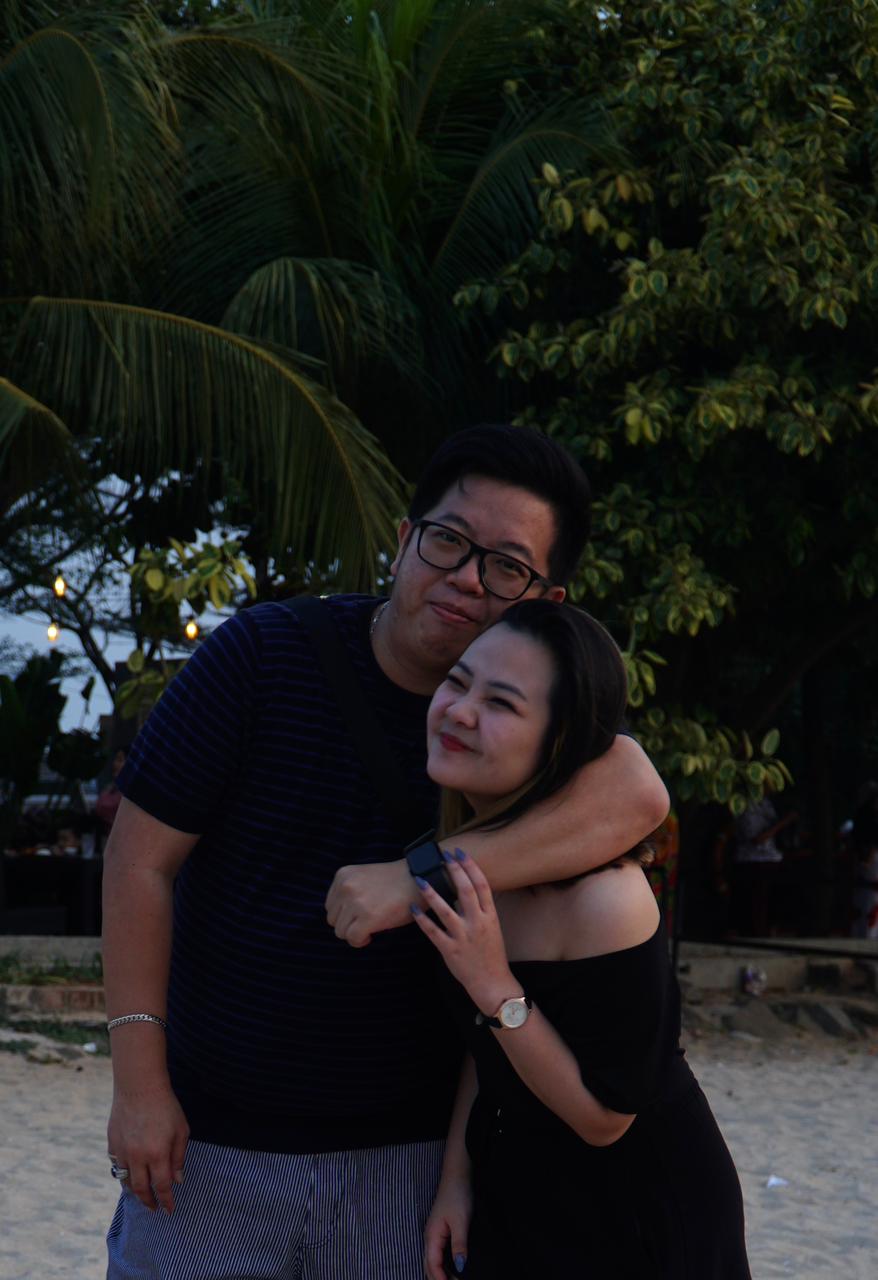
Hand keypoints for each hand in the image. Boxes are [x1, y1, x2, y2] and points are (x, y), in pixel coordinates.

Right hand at [107, 1082, 188, 1212]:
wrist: (138, 1086)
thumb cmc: (165, 1106)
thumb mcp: (181, 1130)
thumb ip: (179, 1157)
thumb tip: (178, 1180)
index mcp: (158, 1154)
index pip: (163, 1187)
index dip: (166, 1201)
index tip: (170, 1210)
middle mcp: (138, 1157)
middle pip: (142, 1189)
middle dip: (149, 1202)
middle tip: (154, 1208)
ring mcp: (122, 1151)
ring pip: (126, 1181)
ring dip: (135, 1191)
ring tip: (142, 1195)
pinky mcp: (112, 1144)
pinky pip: (117, 1166)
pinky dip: (124, 1174)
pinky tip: (130, 1175)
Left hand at [325, 858, 416, 946]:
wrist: (418, 879)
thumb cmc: (394, 882)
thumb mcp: (364, 879)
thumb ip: (349, 893)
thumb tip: (340, 920)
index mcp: (343, 875)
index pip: (330, 906)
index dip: (345, 914)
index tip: (360, 914)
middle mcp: (345, 887)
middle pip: (333, 920)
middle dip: (348, 925)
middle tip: (366, 922)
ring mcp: (355, 902)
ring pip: (340, 932)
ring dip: (354, 933)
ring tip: (370, 926)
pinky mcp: (367, 917)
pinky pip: (353, 939)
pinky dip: (361, 941)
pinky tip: (372, 934)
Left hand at [410, 850, 515, 1014]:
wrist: (492, 983)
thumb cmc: (491, 954)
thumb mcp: (492, 928)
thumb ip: (480, 910)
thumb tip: (464, 890)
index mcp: (490, 916)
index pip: (482, 885)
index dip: (471, 867)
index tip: (460, 853)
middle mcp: (478, 924)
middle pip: (466, 891)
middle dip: (454, 870)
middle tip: (443, 856)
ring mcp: (463, 937)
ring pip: (445, 910)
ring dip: (432, 894)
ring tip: (421, 880)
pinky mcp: (450, 950)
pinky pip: (433, 932)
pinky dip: (422, 921)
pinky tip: (413, 910)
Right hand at [424, 1171, 471, 1279]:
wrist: (457, 1175)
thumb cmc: (457, 1195)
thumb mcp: (461, 1221)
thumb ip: (459, 1244)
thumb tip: (460, 1267)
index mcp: (432, 1236)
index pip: (432, 1265)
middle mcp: (430, 1238)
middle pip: (429, 1266)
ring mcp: (434, 1235)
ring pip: (433, 1261)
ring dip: (441, 1274)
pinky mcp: (441, 1232)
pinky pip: (439, 1255)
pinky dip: (443, 1266)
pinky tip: (453, 1270)